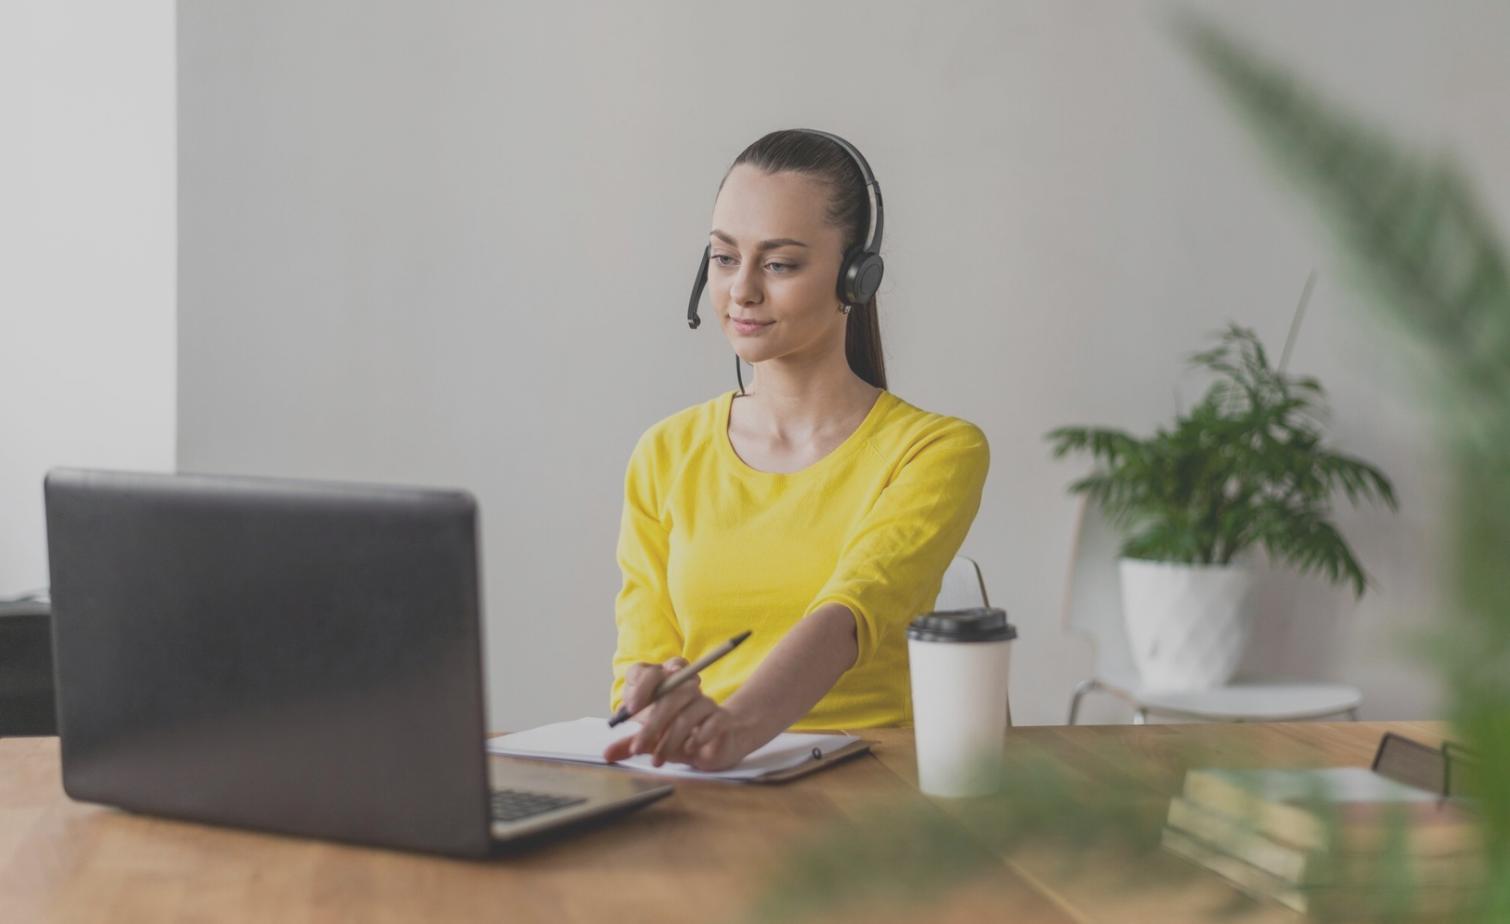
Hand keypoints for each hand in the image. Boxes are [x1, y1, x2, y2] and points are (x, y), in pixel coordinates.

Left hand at [603, 658, 754, 770]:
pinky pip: (711, 722)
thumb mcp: (652, 739)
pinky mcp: (721, 718)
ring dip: (670, 739)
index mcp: (663, 684)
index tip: (631, 709)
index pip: (650, 672)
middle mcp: (684, 687)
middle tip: (637, 747)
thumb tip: (606, 755)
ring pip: (687, 713)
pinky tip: (688, 749)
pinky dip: (697, 737)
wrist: (716, 741)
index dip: (641, 687)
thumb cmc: (678, 735)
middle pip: (670, 696)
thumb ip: (630, 743)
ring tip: (658, 760)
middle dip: (651, 725)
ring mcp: (704, 701)